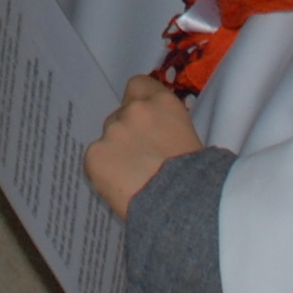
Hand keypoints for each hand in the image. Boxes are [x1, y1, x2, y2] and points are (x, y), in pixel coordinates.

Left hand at [84, 73, 203, 218]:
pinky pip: (95, 162)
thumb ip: (166, 128)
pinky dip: (104, 174)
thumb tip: (154, 139)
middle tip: (139, 162)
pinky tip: (120, 189)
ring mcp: (113, 132)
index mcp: (163, 103)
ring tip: (133, 182)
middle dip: (126, 135)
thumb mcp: (189, 140)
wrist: (183, 207)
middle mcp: (135, 110)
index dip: (139, 103)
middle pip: (119, 116)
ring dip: (115, 155)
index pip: (138, 85)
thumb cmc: (197, 179)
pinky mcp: (95, 155)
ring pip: (107, 140)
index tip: (142, 123)